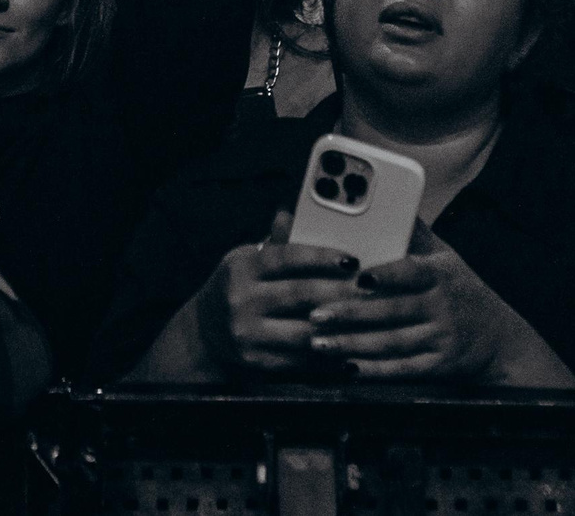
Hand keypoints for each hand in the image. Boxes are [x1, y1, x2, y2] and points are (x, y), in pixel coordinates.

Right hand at [193, 210, 361, 378]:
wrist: (204, 335)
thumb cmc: (236, 288)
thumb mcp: (247, 260)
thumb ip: (275, 243)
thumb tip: (290, 213)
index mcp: (241, 267)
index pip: (286, 258)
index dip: (322, 258)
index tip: (352, 259)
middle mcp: (241, 300)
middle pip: (300, 295)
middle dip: (340, 291)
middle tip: (371, 287)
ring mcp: (247, 334)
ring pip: (304, 331)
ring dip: (339, 326)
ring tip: (368, 317)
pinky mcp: (256, 362)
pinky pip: (300, 360)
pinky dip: (328, 355)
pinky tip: (351, 347)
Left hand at [302, 222, 519, 381]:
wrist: (500, 340)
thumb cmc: (461, 291)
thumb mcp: (446, 258)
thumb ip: (414, 235)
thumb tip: (388, 199)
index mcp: (440, 273)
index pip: (411, 270)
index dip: (385, 274)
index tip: (356, 275)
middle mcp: (442, 305)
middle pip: (392, 310)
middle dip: (351, 313)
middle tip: (315, 312)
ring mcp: (441, 337)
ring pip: (392, 342)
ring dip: (354, 343)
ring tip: (318, 342)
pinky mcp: (439, 366)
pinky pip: (403, 369)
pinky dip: (374, 370)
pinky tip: (347, 368)